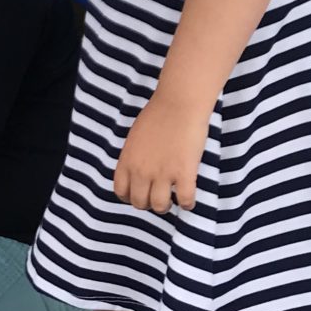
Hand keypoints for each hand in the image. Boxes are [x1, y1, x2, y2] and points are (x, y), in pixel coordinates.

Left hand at [113, 92, 210, 213]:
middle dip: (148, 203)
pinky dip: (188, 203)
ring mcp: (162, 174)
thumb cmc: (158, 115)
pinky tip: (189, 199)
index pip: (121, 192)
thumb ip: (134, 157)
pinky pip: (185, 200)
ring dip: (166, 206)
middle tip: (158, 197)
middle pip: (139, 203)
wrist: (178, 104)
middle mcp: (141, 171)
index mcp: (127, 162)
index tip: (140, 194)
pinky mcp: (184, 173)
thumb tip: (138, 171)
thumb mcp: (135, 138)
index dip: (130, 196)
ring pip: (160, 206)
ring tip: (172, 200)